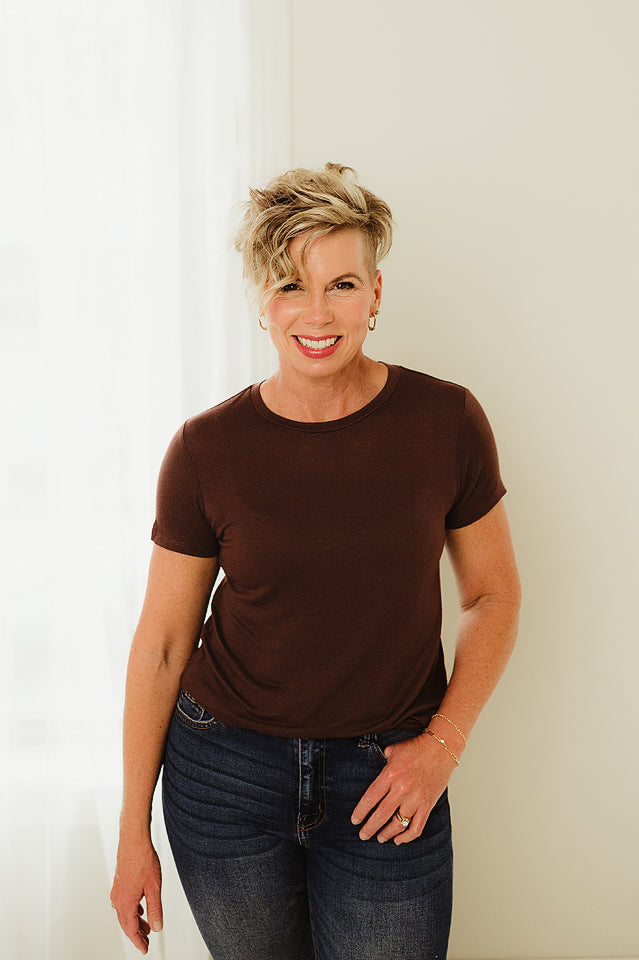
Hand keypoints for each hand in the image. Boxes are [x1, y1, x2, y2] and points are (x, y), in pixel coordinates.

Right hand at [110, 837, 162, 953]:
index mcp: (126, 902)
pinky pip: (125, 902)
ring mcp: (117, 890)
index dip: (138, 941)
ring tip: (147, 927)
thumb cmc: (142, 859)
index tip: (145, 949)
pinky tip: (141, 907)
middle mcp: (118, 898)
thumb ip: (155, 909)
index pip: (131, 929)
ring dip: (136, 921)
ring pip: (125, 912)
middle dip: (137, 934)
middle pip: (126, 923)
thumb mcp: (154, 888)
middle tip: (146, 942)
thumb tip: (156, 926)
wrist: (133, 839)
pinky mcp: (120, 882)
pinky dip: (133, 910)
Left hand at [351, 732, 456, 844]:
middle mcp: (402, 789)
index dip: (361, 812)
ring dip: (386, 834)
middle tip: (363, 835)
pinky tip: (399, 840)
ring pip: (398, 824)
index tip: (355, 820)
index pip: (370, 798)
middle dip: (370, 828)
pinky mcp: (428, 805)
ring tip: (380, 838)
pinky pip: (416, 827)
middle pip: (381, 815)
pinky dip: (407, 837)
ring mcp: (416, 799)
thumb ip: (381, 764)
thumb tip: (376, 776)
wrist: (440, 749)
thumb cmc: (416, 748)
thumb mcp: (393, 751)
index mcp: (390, 775)